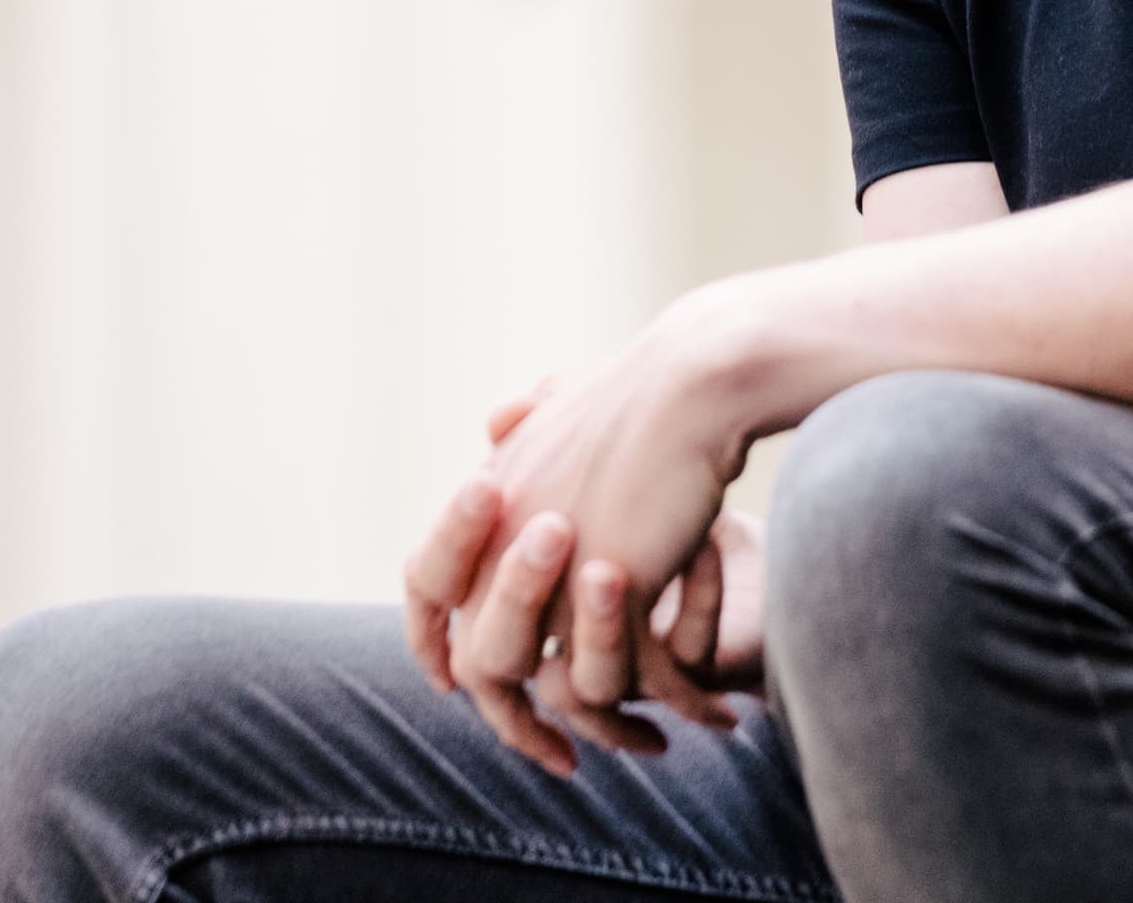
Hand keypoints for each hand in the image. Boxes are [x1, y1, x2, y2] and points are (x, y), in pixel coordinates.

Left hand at [399, 314, 753, 768]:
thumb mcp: (567, 397)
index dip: (433, 643)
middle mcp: (501, 543)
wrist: (693, 377)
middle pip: (482, 659)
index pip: (427, 589)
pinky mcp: (616, 582)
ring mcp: (555, 567)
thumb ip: (530, 421)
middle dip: (517, 722)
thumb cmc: (644, 384)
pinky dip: (665, 701)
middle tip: (559, 755)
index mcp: (484, 503)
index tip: (453, 685)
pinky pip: (624, 671)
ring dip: (602, 722)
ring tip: (644, 745)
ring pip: (549, 682)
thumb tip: (497, 421)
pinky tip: (704, 716)